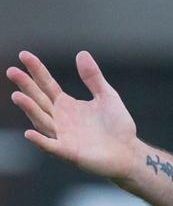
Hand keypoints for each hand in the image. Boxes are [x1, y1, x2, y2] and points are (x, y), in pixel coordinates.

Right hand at [7, 50, 138, 179]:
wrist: (128, 152)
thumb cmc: (117, 125)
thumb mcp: (107, 96)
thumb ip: (93, 77)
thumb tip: (81, 53)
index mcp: (67, 105)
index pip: (47, 85)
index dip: (36, 70)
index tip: (24, 54)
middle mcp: (59, 119)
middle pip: (39, 99)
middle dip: (26, 86)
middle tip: (12, 71)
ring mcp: (62, 135)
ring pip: (41, 120)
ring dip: (29, 109)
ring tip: (17, 95)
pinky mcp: (69, 152)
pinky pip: (51, 146)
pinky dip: (40, 141)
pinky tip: (29, 133)